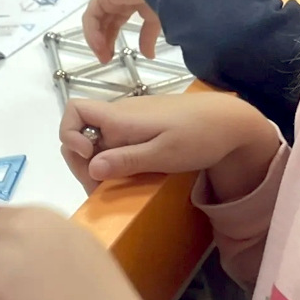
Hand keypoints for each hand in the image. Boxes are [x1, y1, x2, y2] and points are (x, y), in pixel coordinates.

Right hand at [60, 93, 280, 201]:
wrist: (231, 120)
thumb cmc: (198, 136)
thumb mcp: (163, 154)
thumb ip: (126, 160)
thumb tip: (90, 167)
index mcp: (120, 117)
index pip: (74, 110)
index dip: (69, 134)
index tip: (87, 158)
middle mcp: (121, 114)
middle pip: (83, 133)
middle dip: (84, 162)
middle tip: (103, 188)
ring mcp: (133, 120)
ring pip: (101, 140)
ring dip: (102, 164)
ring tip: (121, 186)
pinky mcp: (146, 126)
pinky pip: (119, 141)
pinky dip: (119, 159)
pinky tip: (137, 174)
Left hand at [81, 0, 159, 61]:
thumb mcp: (155, 20)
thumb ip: (148, 37)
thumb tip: (149, 55)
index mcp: (130, 0)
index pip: (115, 21)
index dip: (112, 39)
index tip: (113, 56)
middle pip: (104, 22)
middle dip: (104, 41)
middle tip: (105, 59)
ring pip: (96, 20)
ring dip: (97, 39)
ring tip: (102, 56)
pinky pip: (92, 17)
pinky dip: (93, 32)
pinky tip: (100, 45)